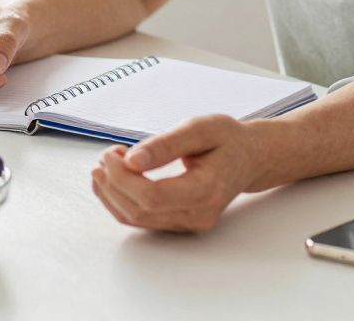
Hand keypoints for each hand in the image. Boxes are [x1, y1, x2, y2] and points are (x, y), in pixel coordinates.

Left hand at [90, 115, 268, 232]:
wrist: (249, 158)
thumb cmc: (228, 140)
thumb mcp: (200, 128)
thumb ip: (166, 144)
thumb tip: (131, 160)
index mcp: (208, 190)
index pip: (153, 196)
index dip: (124, 179)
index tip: (111, 154)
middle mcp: (199, 215)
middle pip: (141, 211)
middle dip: (113, 184)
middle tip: (105, 156)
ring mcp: (190, 223)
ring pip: (136, 219)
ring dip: (111, 194)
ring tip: (104, 166)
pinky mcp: (180, 224)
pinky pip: (142, 219)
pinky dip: (120, 201)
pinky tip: (113, 180)